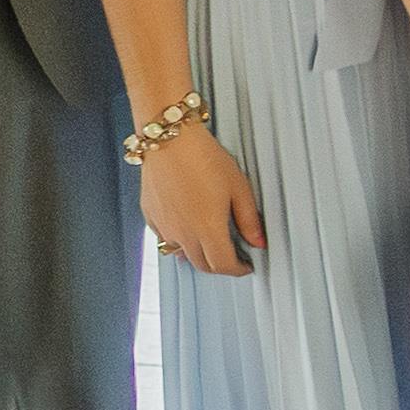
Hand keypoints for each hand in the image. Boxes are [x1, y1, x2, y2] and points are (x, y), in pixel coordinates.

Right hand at [142, 123, 263, 275]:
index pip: (224, 266)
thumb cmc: (204, 158)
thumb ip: (249, 219)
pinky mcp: (150, 216)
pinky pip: (164, 239)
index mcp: (207, 230)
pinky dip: (177, 242)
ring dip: (198, 256)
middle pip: (203, 265)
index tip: (245, 266)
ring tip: (210, 245)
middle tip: (232, 257)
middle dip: (220, 266)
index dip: (238, 270)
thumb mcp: (238, 187)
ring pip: (182, 255)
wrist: (169, 139)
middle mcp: (183, 234)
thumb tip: (259, 241)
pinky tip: (187, 229)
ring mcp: (164, 227)